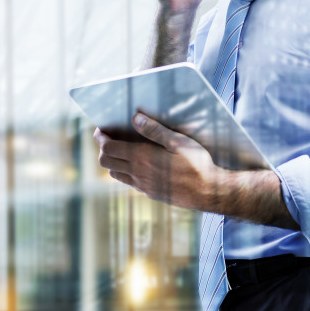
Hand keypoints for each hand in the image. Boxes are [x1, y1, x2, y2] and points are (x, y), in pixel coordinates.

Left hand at [93, 112, 225, 211]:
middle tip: (110, 137)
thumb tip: (134, 117)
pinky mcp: (150, 193)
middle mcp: (138, 174)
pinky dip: (125, 170)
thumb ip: (155, 129)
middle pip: (105, 162)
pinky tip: (139, 162)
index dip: (100, 138)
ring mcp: (143, 185)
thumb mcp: (178, 141)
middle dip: (103, 148)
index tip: (101, 129)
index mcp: (142, 158)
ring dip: (113, 160)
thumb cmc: (197, 164)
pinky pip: (129, 181)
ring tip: (123, 148)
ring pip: (115, 173)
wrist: (209, 192)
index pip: (108, 148)